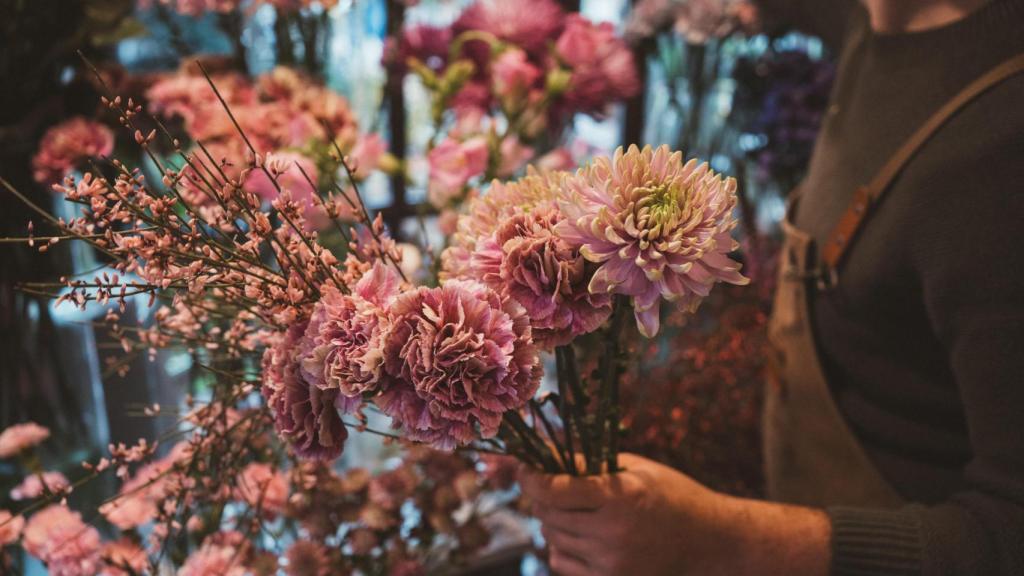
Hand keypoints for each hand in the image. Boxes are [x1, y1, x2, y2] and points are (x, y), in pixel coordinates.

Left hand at [518, 453, 829, 575]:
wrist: (709, 541)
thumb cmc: (672, 495)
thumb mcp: (634, 469)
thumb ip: (588, 464)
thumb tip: (544, 453)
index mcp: (620, 499)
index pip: (554, 490)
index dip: (531, 477)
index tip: (525, 467)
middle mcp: (612, 535)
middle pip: (548, 515)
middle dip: (543, 497)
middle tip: (552, 485)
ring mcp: (611, 565)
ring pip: (552, 540)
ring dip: (553, 523)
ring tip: (575, 511)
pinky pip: (563, 564)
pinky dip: (562, 548)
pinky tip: (581, 535)